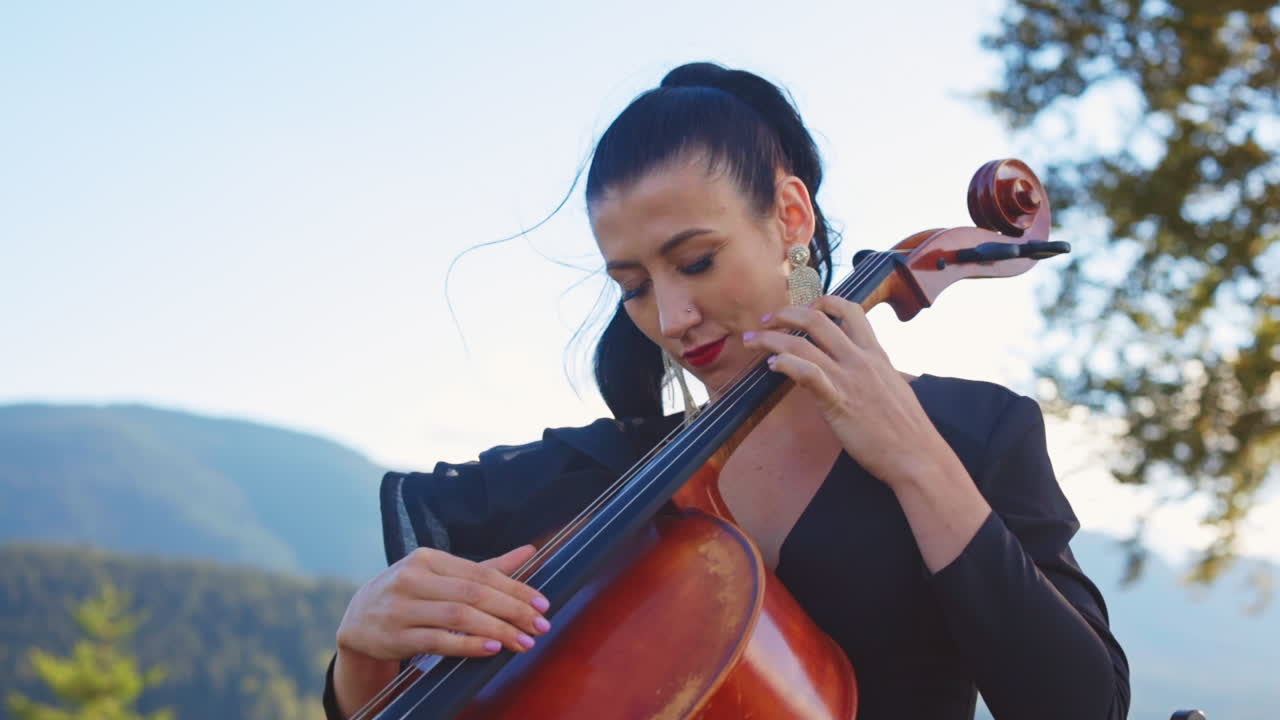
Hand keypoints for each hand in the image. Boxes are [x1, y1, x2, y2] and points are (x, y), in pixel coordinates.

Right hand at [336, 544, 550, 661]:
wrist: (358, 619)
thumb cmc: (410, 594)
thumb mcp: (441, 574)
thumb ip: (485, 566)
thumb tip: (529, 551)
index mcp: (428, 558)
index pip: (481, 572)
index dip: (516, 589)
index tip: (542, 604)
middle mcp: (413, 577)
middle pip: (473, 593)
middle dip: (512, 611)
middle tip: (540, 626)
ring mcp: (402, 607)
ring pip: (458, 616)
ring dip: (496, 630)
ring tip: (523, 641)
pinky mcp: (395, 635)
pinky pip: (437, 640)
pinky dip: (467, 645)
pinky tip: (491, 648)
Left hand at [741, 295, 953, 488]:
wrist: (917, 455)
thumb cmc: (906, 429)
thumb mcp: (892, 387)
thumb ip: (871, 373)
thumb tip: (852, 371)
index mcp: (876, 353)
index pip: (849, 310)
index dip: (821, 302)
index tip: (802, 309)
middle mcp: (861, 359)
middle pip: (817, 319)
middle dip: (785, 313)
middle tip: (766, 319)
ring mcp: (849, 379)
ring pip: (803, 344)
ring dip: (771, 338)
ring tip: (752, 340)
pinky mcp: (838, 402)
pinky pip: (807, 373)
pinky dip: (785, 364)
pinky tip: (771, 366)